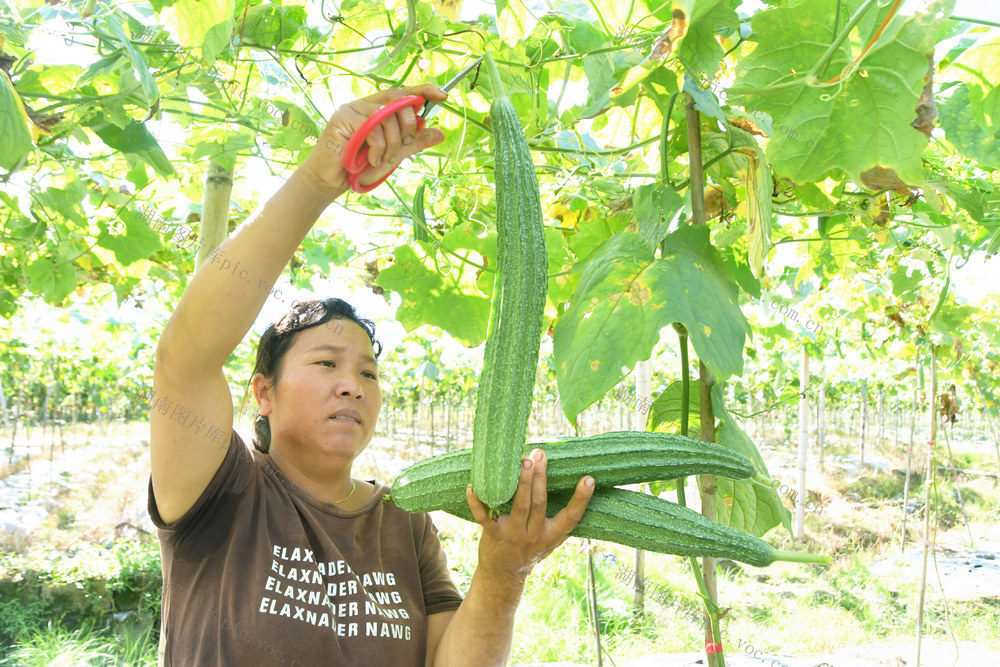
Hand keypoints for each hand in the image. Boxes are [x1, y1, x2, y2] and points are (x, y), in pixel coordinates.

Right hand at [297, 84, 448, 198]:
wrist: (331, 181)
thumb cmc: (360, 167)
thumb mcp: (394, 153)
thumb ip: (414, 142)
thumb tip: (440, 132)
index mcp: (377, 107)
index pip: (403, 92)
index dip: (423, 90)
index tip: (443, 95)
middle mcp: (365, 104)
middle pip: (398, 101)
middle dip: (408, 126)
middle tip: (402, 147)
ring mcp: (352, 109)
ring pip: (387, 117)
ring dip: (392, 144)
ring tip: (382, 161)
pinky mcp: (342, 118)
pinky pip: (372, 129)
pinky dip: (378, 149)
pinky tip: (371, 161)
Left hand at [467, 449, 594, 585]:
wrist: (503, 575)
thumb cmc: (530, 550)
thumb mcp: (551, 541)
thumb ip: (562, 521)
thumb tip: (580, 493)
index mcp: (551, 535)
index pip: (571, 517)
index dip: (581, 499)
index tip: (588, 479)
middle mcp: (534, 535)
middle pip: (539, 502)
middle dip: (540, 477)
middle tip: (540, 454)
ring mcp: (513, 535)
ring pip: (519, 506)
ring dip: (521, 482)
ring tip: (524, 461)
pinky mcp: (493, 535)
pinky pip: (484, 517)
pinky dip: (477, 502)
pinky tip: (473, 486)